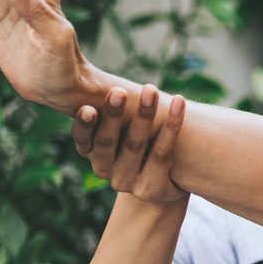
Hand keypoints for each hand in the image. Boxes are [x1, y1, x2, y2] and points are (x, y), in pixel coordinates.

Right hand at [73, 85, 186, 203]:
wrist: (166, 182)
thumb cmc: (140, 144)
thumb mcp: (121, 129)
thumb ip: (109, 110)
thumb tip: (93, 74)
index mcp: (93, 154)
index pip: (83, 140)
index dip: (84, 125)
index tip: (88, 108)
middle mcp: (106, 171)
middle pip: (107, 142)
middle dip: (113, 115)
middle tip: (119, 91)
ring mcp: (128, 183)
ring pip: (135, 145)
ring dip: (144, 115)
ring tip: (151, 90)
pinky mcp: (152, 190)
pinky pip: (162, 153)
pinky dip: (172, 126)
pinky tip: (179, 103)